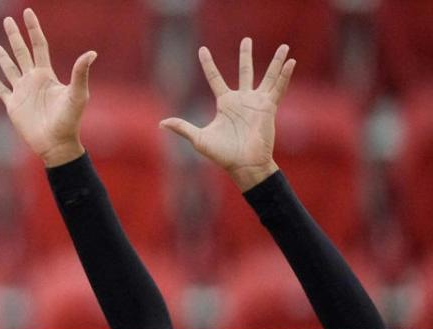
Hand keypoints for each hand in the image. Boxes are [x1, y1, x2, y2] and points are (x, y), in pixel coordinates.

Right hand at [0, 8, 95, 167]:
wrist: (56, 143)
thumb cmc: (69, 120)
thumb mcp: (77, 94)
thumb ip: (80, 73)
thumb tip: (91, 53)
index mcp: (46, 74)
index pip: (38, 45)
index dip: (33, 29)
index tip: (27, 12)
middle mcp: (33, 80)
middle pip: (21, 52)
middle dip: (14, 36)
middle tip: (8, 20)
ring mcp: (22, 93)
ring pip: (10, 69)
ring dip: (3, 58)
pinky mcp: (13, 106)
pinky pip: (2, 91)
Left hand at [160, 39, 294, 191]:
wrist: (243, 164)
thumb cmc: (222, 154)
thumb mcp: (199, 138)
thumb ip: (182, 128)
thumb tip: (161, 123)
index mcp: (225, 104)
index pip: (215, 78)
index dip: (208, 64)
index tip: (202, 49)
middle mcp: (242, 99)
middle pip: (245, 71)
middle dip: (245, 55)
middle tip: (246, 40)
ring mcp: (257, 102)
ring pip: (267, 76)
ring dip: (276, 62)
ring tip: (285, 46)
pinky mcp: (269, 107)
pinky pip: (279, 88)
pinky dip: (285, 75)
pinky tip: (291, 62)